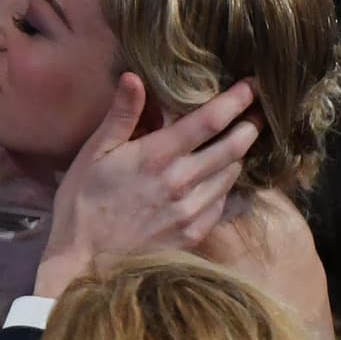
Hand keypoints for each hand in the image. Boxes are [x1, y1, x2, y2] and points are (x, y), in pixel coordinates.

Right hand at [36, 73, 259, 296]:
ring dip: (239, 155)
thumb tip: (134, 76)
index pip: (210, 120)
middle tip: (258, 111)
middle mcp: (182, 181)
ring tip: (239, 142)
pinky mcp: (195, 234)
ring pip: (232, 174)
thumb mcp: (94, 154)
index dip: (237, 99)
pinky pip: (225, 202)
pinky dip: (228, 185)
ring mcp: (193, 210)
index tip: (253, 84)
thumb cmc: (83, 203)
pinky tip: (220, 179)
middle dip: (251, 124)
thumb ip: (121, 116)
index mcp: (157, 156)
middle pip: (235, 146)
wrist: (83, 263)